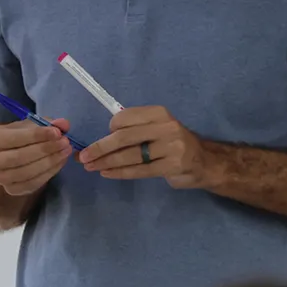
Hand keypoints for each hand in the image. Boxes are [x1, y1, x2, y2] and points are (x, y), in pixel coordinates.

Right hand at [0, 118, 72, 195]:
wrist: (18, 153)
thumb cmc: (25, 136)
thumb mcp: (35, 125)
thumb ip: (50, 123)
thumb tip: (63, 124)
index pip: (14, 138)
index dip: (37, 135)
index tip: (57, 132)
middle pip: (19, 157)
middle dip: (45, 150)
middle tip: (65, 143)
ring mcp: (0, 178)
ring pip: (26, 172)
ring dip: (49, 162)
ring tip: (65, 151)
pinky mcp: (11, 190)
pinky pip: (32, 184)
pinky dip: (48, 173)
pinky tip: (59, 163)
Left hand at [79, 106, 207, 188]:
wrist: (203, 161)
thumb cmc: (172, 143)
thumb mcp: (158, 127)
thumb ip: (135, 128)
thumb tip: (101, 137)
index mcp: (158, 113)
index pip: (125, 118)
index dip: (109, 129)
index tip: (101, 138)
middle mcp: (166, 127)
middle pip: (124, 137)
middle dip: (100, 148)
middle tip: (83, 157)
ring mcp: (171, 147)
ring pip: (130, 156)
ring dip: (106, 162)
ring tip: (91, 167)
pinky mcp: (172, 166)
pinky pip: (140, 170)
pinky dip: (120, 173)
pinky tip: (107, 173)